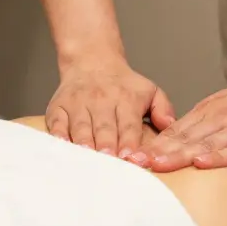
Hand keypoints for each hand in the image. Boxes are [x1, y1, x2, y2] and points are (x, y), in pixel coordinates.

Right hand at [46, 57, 176, 158]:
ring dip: (85, 144)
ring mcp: (78, 104)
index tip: (130, 158)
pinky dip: (59, 135)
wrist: (91, 61)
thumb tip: (169, 126)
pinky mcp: (59, 107)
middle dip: (107, 147)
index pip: (128, 125)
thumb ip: (163, 109)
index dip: (129, 143)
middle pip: (104, 129)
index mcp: (126, 99)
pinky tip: (63, 147)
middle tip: (110, 164)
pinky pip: (57, 122)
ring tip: (88, 160)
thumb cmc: (122, 85)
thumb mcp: (149, 90)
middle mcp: (101, 101)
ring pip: (81, 127)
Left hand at [130, 69, 226, 171]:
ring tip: (159, 166)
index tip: (132, 158)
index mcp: (209, 113)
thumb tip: (177, 144)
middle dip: (158, 153)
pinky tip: (203, 164)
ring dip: (180, 156)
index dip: (153, 145)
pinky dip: (219, 157)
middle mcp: (220, 120)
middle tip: (135, 165)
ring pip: (205, 144)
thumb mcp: (225, 107)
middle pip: (185, 139)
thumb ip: (203, 124)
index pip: (175, 132)